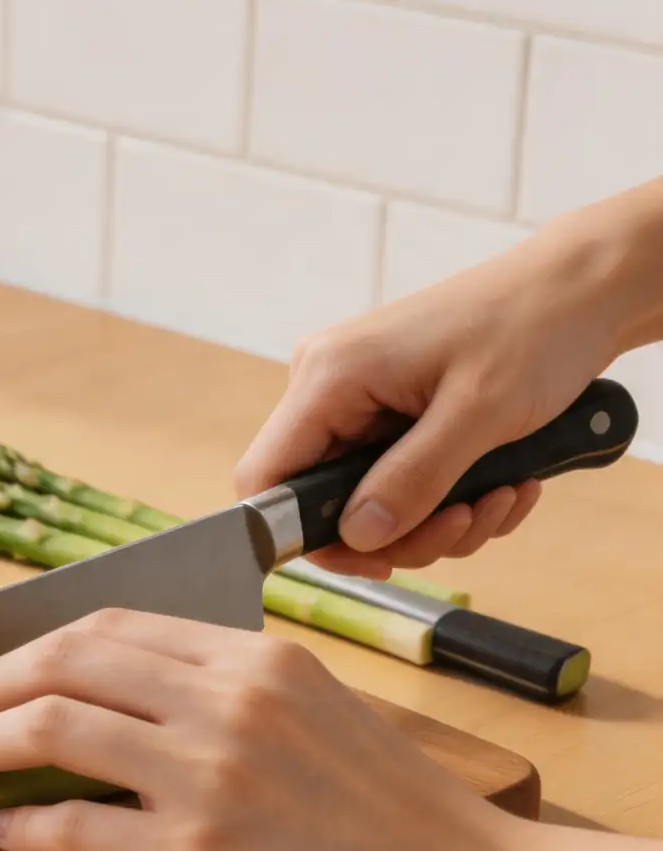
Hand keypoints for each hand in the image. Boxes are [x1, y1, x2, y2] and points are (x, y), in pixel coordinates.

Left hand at [0, 610, 519, 850]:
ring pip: (51, 728)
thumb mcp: (317, 710)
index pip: (110, 626)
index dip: (30, 646)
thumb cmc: (399, 813)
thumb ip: (226, 689)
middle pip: (64, 661)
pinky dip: (23, 825)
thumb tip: (123, 697)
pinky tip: (1, 830)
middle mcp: (223, 699)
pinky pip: (75, 826)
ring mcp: (206, 774)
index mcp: (253, 657)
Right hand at [234, 209, 639, 578]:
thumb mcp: (479, 413)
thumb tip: (357, 538)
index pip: (266, 477)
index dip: (301, 534)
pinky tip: (504, 483)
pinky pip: (399, 481)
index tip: (372, 561)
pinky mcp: (390, 411)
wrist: (583, 289)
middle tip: (465, 523)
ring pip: (368, 500)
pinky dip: (451, 497)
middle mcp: (329, 387)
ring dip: (438, 519)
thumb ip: (412, 480)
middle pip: (324, 500)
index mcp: (328, 376)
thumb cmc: (534, 327)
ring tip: (501, 497)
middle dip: (400, 531)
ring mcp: (360, 399)